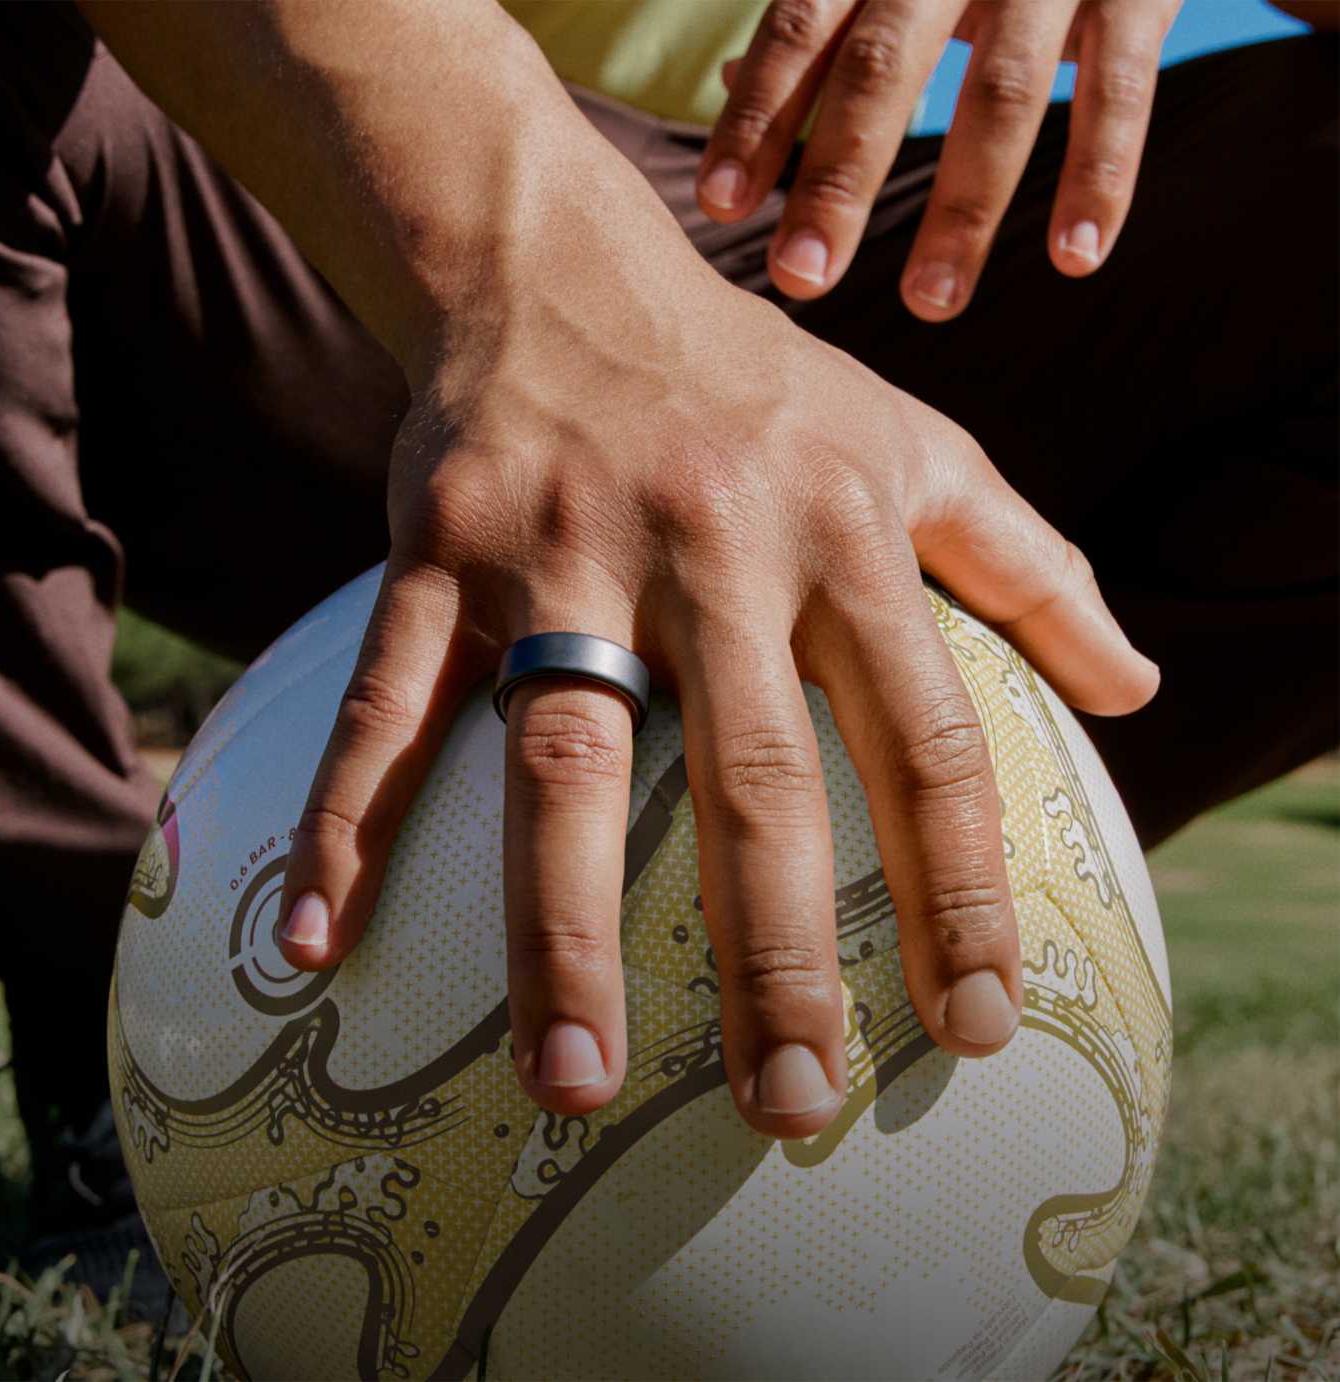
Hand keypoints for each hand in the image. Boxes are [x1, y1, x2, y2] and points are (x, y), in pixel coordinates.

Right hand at [275, 154, 1157, 1140]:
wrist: (564, 266)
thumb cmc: (756, 386)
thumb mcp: (917, 446)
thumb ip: (1032, 564)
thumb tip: (1136, 689)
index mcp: (838, 536)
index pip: (924, 740)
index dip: (958, 890)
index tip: (974, 1027)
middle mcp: (709, 549)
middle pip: (751, 778)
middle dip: (771, 957)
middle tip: (789, 1109)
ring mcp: (562, 552)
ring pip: (565, 760)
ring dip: (560, 932)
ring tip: (571, 1082)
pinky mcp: (440, 550)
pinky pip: (388, 703)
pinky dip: (350, 821)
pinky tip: (317, 942)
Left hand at [697, 0, 1181, 315]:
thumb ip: (819, 20)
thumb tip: (725, 82)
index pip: (799, 30)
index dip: (757, 116)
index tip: (720, 205)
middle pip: (883, 68)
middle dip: (837, 180)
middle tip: (801, 278)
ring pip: (1002, 96)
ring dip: (963, 212)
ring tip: (929, 307)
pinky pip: (1120, 90)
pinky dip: (1100, 178)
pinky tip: (1075, 261)